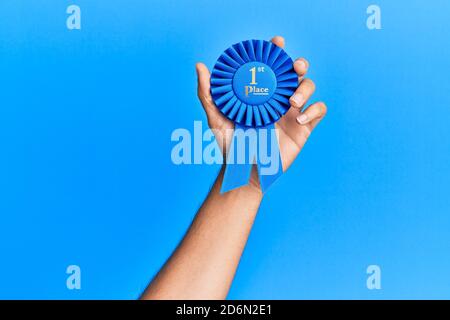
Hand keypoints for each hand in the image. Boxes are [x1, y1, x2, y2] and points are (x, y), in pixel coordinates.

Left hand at [196, 36, 326, 185]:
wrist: (244, 171)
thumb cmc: (230, 146)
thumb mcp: (216, 119)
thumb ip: (207, 94)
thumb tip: (200, 66)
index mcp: (261, 92)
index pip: (271, 66)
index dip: (276, 51)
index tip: (276, 43)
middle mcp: (278, 98)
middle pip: (296, 72)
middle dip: (298, 63)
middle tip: (293, 67)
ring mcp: (293, 112)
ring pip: (309, 87)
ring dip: (305, 88)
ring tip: (291, 102)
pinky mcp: (304, 127)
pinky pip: (319, 110)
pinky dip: (313, 110)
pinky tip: (298, 119)